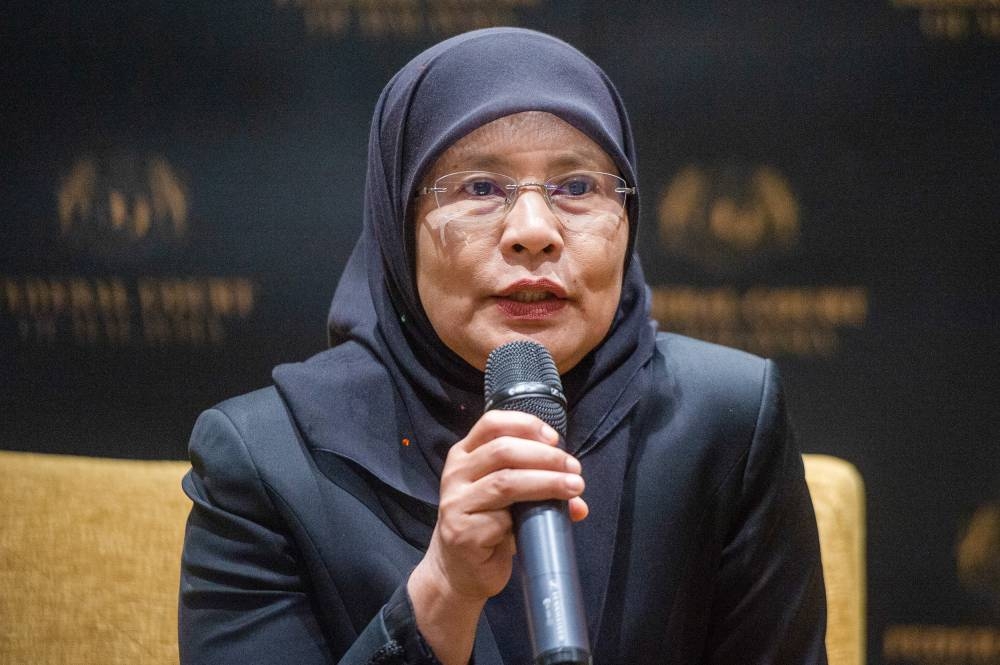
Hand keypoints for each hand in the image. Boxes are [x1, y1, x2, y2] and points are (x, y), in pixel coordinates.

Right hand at [407, 410, 587, 664]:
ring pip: (506, 481)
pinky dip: (527, 519)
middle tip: (574, 469)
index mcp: (465, 455)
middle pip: (503, 450)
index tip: (555, 439)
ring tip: (573, 488)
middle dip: (545, 456)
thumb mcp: (508, 498)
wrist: (457, 570)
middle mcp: (455, 474)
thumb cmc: (487, 525)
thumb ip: (536, 486)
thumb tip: (577, 497)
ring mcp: (456, 503)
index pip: (491, 423)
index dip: (526, 425)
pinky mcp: (463, 533)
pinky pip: (501, 520)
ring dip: (546, 482)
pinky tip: (540, 524)